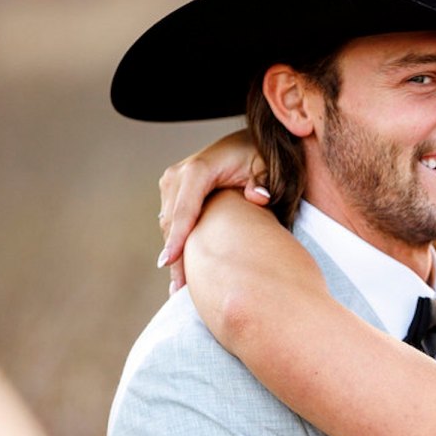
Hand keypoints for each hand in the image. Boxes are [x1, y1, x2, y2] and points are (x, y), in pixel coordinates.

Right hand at [156, 129, 271, 292]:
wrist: (246, 143)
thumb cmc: (260, 155)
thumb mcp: (267, 164)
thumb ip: (264, 180)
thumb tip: (258, 196)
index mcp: (199, 169)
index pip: (185, 208)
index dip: (178, 237)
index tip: (169, 262)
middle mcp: (179, 174)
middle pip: (172, 222)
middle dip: (174, 256)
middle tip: (179, 292)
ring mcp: (172, 182)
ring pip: (168, 225)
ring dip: (174, 254)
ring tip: (180, 288)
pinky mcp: (173, 191)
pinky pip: (172, 222)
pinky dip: (176, 243)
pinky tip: (182, 269)